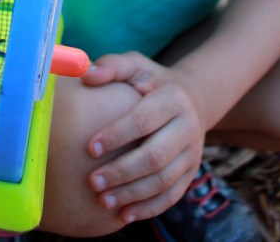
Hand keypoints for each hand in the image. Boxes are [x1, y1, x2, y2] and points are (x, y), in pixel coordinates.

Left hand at [83, 51, 204, 222]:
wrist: (191, 98)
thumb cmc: (150, 81)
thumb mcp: (135, 65)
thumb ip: (112, 66)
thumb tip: (87, 74)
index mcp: (173, 98)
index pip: (144, 120)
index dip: (117, 135)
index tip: (90, 148)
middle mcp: (188, 126)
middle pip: (156, 156)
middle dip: (122, 171)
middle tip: (92, 181)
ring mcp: (192, 152)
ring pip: (164, 180)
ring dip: (132, 194)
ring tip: (103, 200)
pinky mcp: (191, 172)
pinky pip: (172, 195)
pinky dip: (148, 208)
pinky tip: (124, 214)